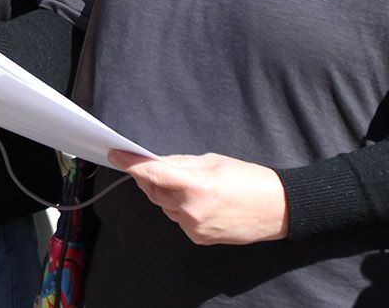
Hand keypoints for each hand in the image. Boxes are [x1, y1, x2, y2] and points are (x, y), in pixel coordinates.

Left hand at [110, 151, 288, 244]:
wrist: (279, 209)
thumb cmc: (249, 179)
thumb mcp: (213, 162)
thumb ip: (180, 163)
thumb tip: (155, 162)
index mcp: (194, 185)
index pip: (151, 172)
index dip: (129, 162)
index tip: (114, 154)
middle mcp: (190, 209)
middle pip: (153, 190)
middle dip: (149, 177)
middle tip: (152, 166)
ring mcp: (194, 227)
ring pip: (164, 206)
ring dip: (166, 193)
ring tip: (187, 184)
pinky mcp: (199, 238)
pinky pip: (178, 219)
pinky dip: (179, 208)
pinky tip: (198, 201)